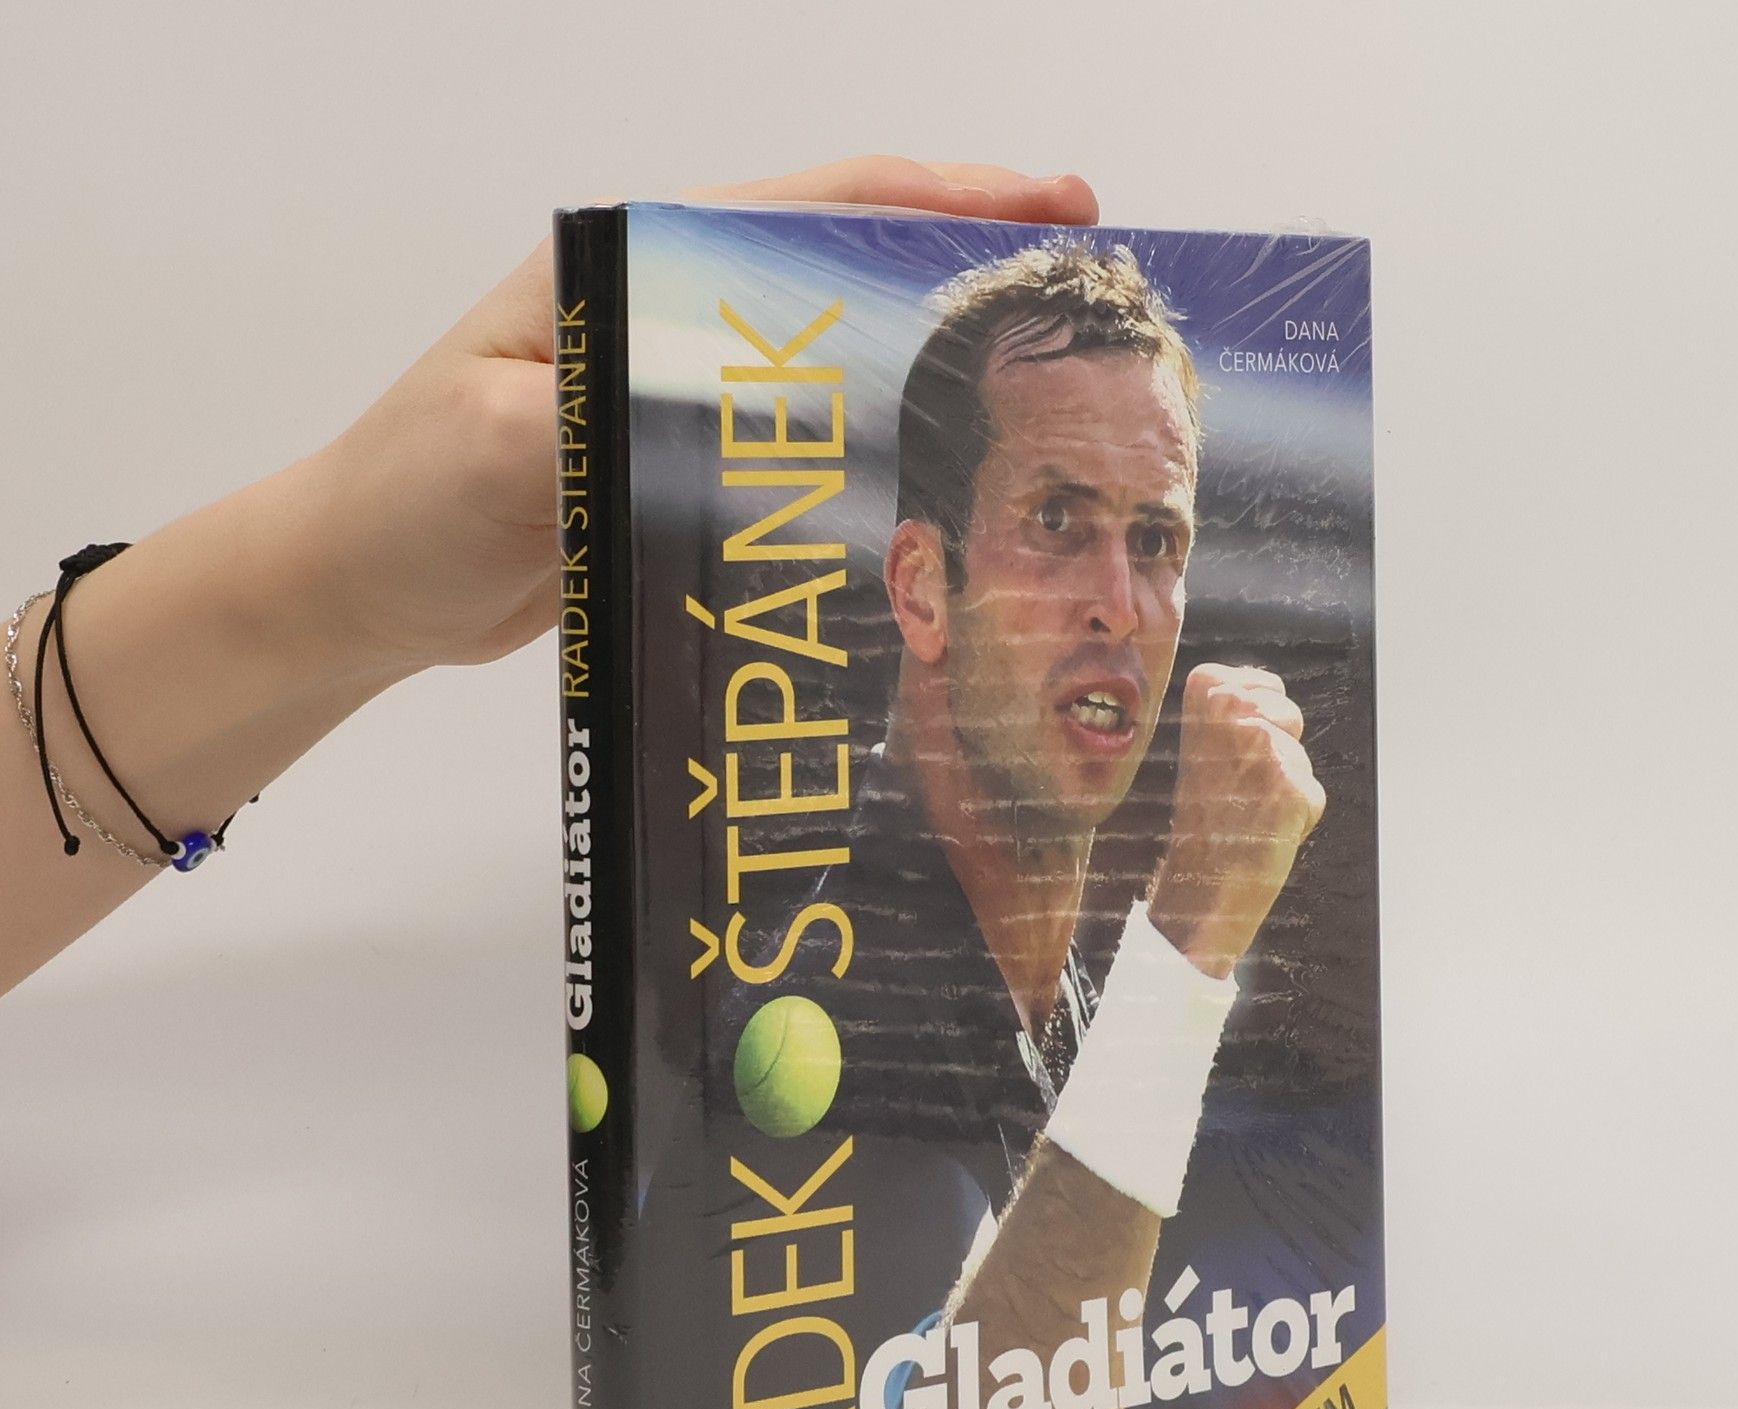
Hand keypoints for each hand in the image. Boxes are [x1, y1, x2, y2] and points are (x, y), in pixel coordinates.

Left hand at [302, 159, 1099, 681]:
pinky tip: (930, 481)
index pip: (809, 207)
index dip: (939, 199)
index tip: (1050, 210)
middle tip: (1078, 294)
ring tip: (1035, 382)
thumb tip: (733, 413)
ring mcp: (677, 392)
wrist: (363, 586)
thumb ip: (611, 417)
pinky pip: (797, 446)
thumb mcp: (499, 449)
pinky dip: (869, 450)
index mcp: (628, 272)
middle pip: (843, 269)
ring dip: (929, 362)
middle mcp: (666, 317)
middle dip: (963, 267)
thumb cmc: (407, 499)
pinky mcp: (679, 467)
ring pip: (831, 360)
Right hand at [1147, 663, 1326, 978]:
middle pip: (1287, 714)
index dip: (1256, 720)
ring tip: (1247, 811)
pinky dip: (1299, 817)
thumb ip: (1233, 710)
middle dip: (1277, 750)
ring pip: (1300, 757)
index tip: (1225, 755)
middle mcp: (1233, 709)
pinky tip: (1265, 831)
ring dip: (1286, 786)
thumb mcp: (1202, 746)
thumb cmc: (1202, 821)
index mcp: (1206, 690)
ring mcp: (1264, 747)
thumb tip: (1267, 692)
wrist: (1198, 885)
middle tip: (1236, 787)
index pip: (1263, 683)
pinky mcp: (1292, 785)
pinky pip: (1313, 794)